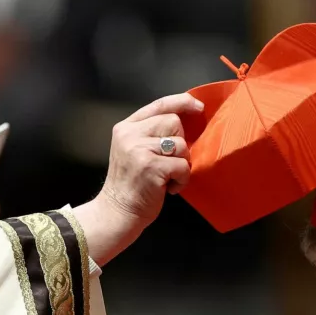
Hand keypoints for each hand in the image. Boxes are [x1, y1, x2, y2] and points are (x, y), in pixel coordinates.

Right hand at [101, 93, 202, 224]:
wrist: (117, 212)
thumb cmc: (130, 185)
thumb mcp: (132, 150)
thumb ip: (150, 134)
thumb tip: (184, 120)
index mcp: (126, 127)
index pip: (159, 104)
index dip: (182, 102)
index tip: (198, 107)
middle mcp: (130, 134)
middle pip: (174, 122)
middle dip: (180, 142)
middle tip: (169, 162)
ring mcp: (139, 150)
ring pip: (181, 144)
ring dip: (181, 164)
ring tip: (167, 177)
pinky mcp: (151, 166)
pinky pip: (183, 165)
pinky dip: (181, 179)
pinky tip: (168, 188)